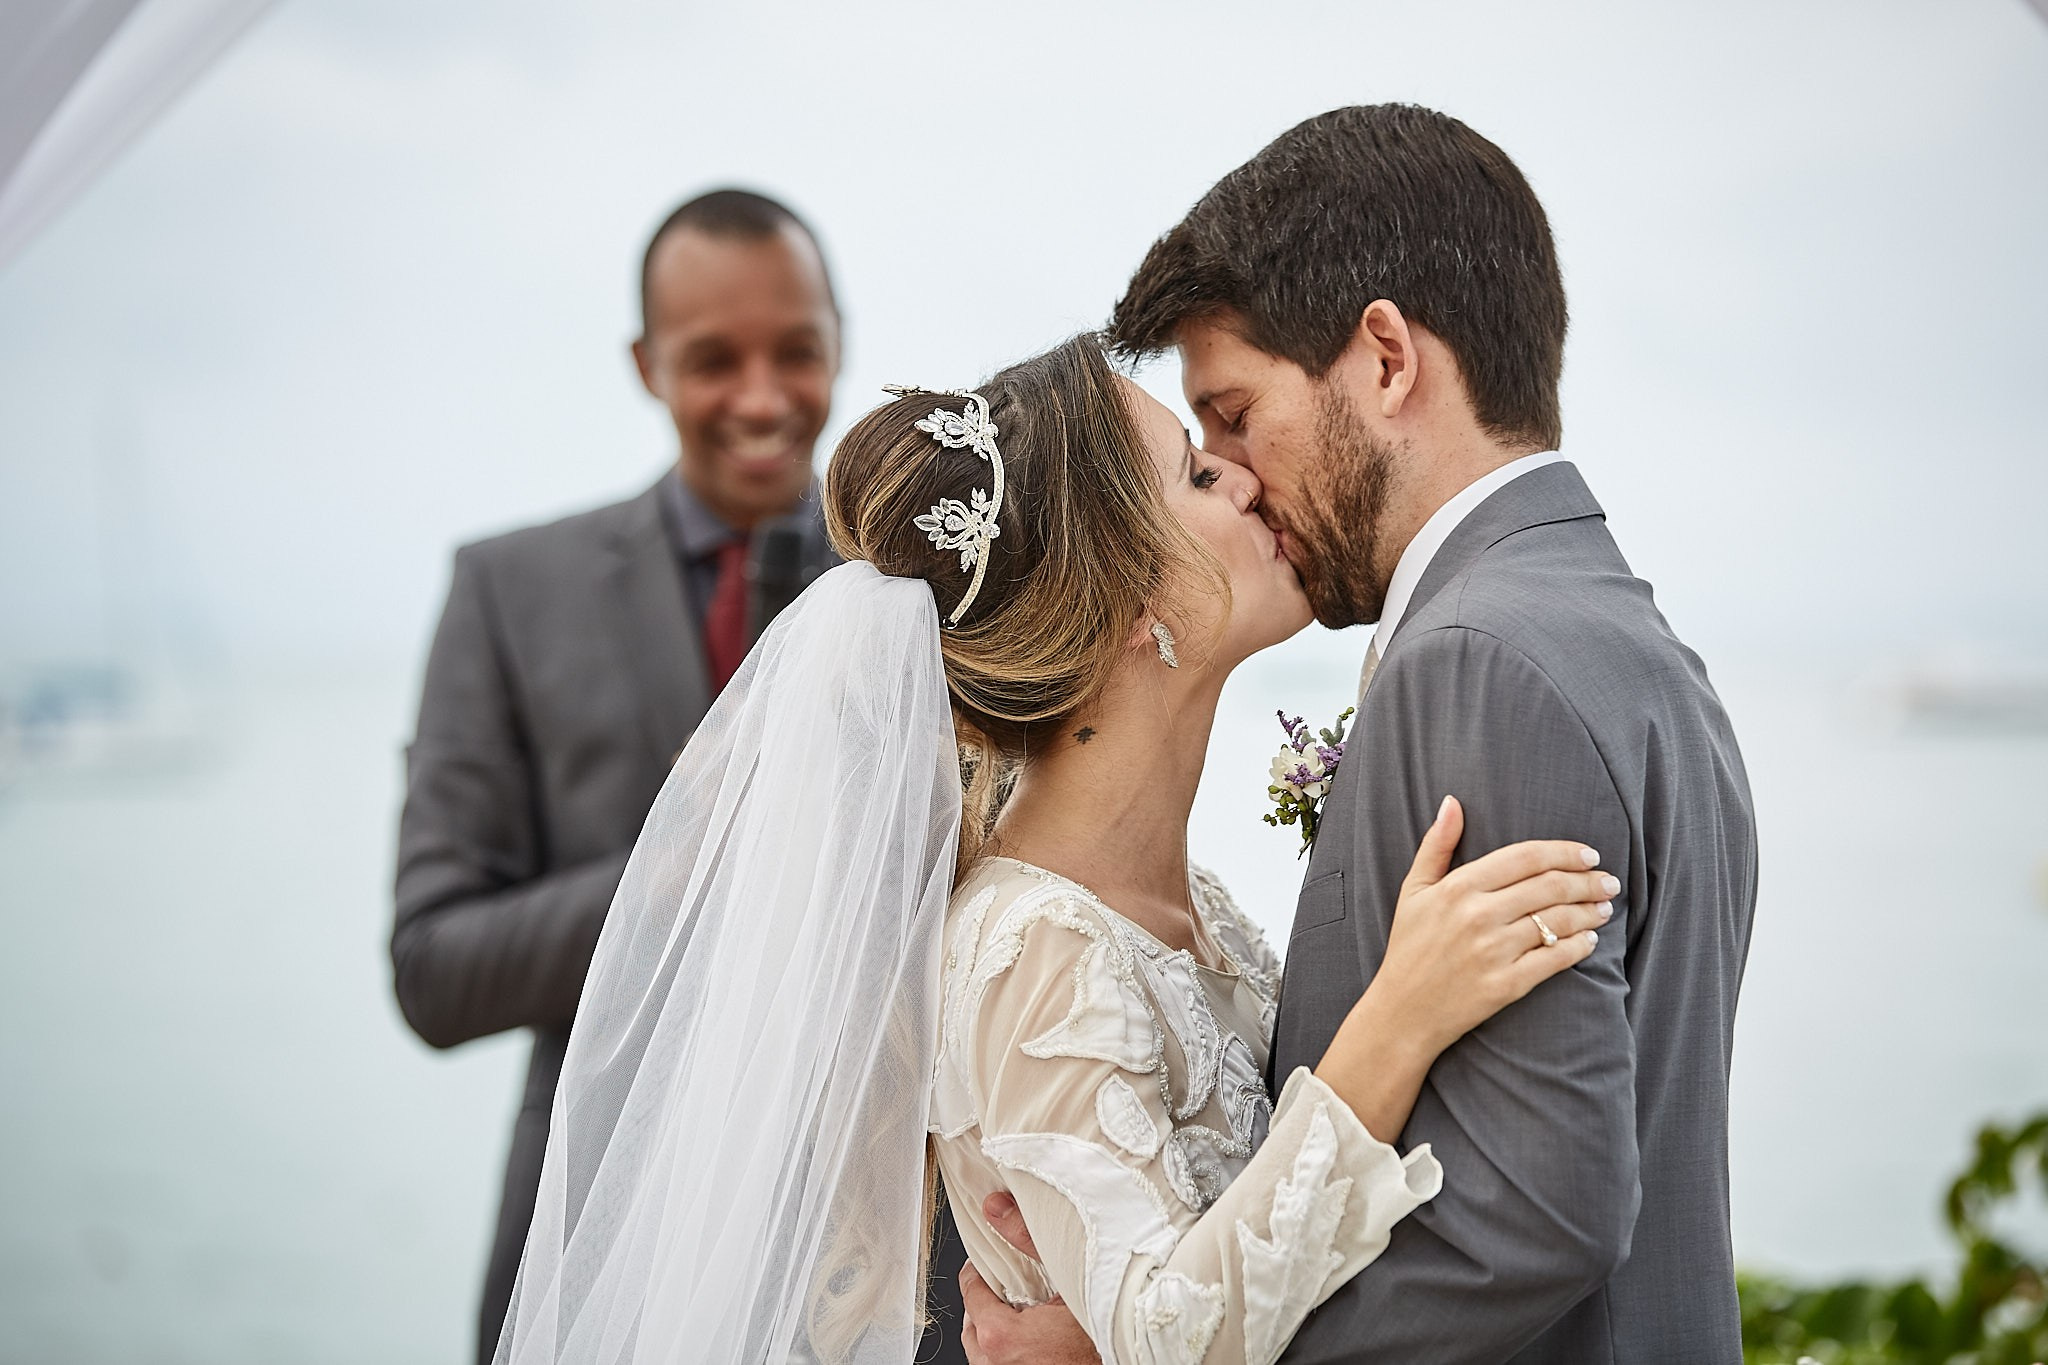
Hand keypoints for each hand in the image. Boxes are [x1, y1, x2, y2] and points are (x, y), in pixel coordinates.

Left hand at [959, 1192, 1097, 1364]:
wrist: (1124, 1360)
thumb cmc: (1101, 1338)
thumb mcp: (1068, 1281)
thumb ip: (1028, 1243)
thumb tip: (997, 1209)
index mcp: (1000, 1335)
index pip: (971, 1292)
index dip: (980, 1271)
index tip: (988, 1263)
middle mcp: (996, 1363)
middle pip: (972, 1323)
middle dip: (987, 1303)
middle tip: (1007, 1289)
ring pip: (982, 1351)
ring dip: (995, 1330)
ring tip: (1020, 1316)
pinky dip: (1007, 1352)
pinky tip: (1031, 1341)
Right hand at [1376, 794, 1612, 1056]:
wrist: (1402, 1012)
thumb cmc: (1409, 947)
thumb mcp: (1413, 890)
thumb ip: (1436, 844)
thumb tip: (1452, 802)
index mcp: (1458, 887)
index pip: (1525, 857)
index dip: (1564, 852)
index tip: (1589, 855)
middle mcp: (1478, 916)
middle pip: (1549, 886)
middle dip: (1588, 881)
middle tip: (1608, 881)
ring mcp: (1494, 951)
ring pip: (1558, 921)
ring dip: (1589, 912)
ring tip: (1604, 907)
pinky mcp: (1507, 984)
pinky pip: (1555, 959)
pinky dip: (1579, 946)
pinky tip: (1590, 940)